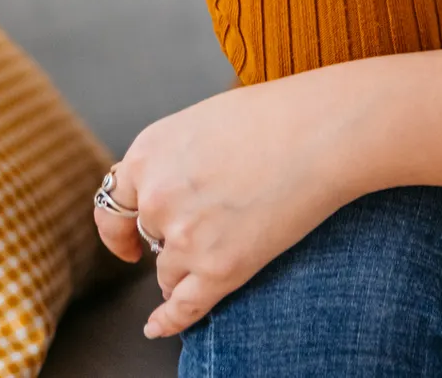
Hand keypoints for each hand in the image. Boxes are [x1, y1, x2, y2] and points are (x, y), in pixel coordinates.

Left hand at [91, 68, 380, 338]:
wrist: (327, 131)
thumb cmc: (280, 115)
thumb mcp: (206, 120)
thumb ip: (177, 156)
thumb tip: (166, 187)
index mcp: (149, 153)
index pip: (115, 205)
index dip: (120, 229)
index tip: (129, 244)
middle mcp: (157, 197)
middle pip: (150, 238)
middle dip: (174, 237)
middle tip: (215, 223)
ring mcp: (185, 237)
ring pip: (168, 272)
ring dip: (187, 268)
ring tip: (229, 246)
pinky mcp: (220, 269)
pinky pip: (183, 307)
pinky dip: (168, 320)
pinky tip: (158, 326)